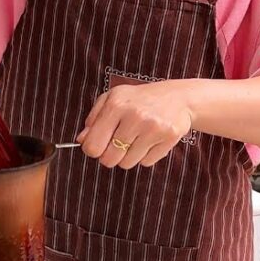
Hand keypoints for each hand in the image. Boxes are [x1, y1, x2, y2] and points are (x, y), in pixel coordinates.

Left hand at [75, 80, 194, 168]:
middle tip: (117, 145)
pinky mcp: (169, 137)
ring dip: (128, 156)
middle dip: (110, 156)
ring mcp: (153, 127)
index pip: (93, 145)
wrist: (178, 98)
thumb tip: (81, 140)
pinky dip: (145, 156)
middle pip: (109, 159)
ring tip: (135, 140)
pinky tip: (150, 141)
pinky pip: (146, 162)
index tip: (97, 146)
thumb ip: (94, 118)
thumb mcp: (113, 99)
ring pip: (127, 163)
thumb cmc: (139, 99)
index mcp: (117, 104)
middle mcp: (135, 115)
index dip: (92, 150)